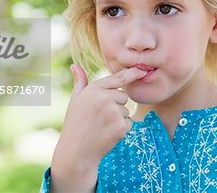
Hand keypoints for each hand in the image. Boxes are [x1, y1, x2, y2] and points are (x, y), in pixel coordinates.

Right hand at [50, 64, 146, 191]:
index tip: (142, 70)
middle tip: (100, 116)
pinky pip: (129, 122)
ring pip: (126, 110)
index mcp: (94, 89)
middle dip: (116, 104)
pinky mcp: (121, 126)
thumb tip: (75, 65)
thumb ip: (80, 82)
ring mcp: (113, 112)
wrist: (76, 151)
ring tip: (102, 126)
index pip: (118, 78)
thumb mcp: (75, 100)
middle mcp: (104, 98)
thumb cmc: (75, 123)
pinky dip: (121, 128)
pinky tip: (107, 133)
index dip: (132, 73)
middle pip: (123, 96)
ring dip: (118, 117)